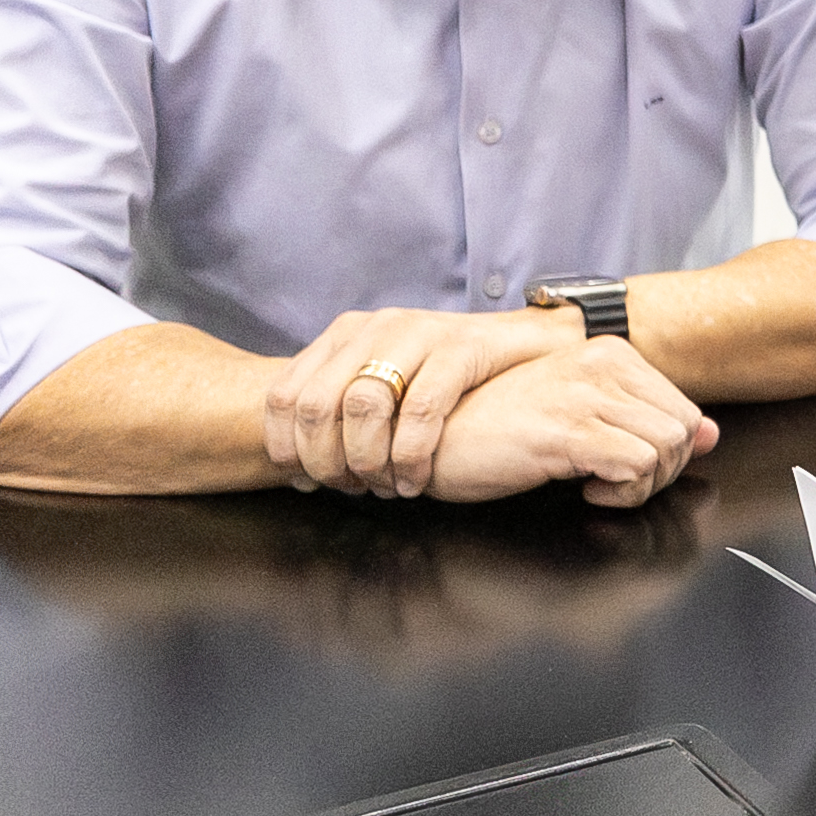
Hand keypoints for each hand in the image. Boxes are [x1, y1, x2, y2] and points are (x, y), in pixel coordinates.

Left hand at [265, 305, 581, 497]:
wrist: (532, 347)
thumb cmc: (454, 380)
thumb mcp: (390, 382)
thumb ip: (345, 409)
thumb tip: (297, 465)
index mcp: (347, 333)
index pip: (283, 395)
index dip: (286, 449)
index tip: (306, 483)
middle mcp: (376, 326)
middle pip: (316, 405)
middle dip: (326, 462)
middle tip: (351, 489)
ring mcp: (418, 331)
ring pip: (363, 406)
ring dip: (368, 461)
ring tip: (385, 487)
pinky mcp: (461, 346)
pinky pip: (421, 410)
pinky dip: (412, 455)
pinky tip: (416, 477)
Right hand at [418, 338, 717, 506]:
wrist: (432, 438)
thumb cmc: (500, 429)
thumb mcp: (582, 415)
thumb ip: (644, 418)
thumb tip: (711, 435)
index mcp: (611, 354)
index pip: (685, 409)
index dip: (668, 453)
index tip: (625, 464)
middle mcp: (604, 364)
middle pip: (684, 429)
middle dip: (662, 472)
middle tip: (615, 482)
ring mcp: (586, 394)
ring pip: (669, 447)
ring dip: (642, 483)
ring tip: (598, 483)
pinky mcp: (567, 429)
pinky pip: (637, 465)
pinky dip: (622, 491)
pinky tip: (584, 487)